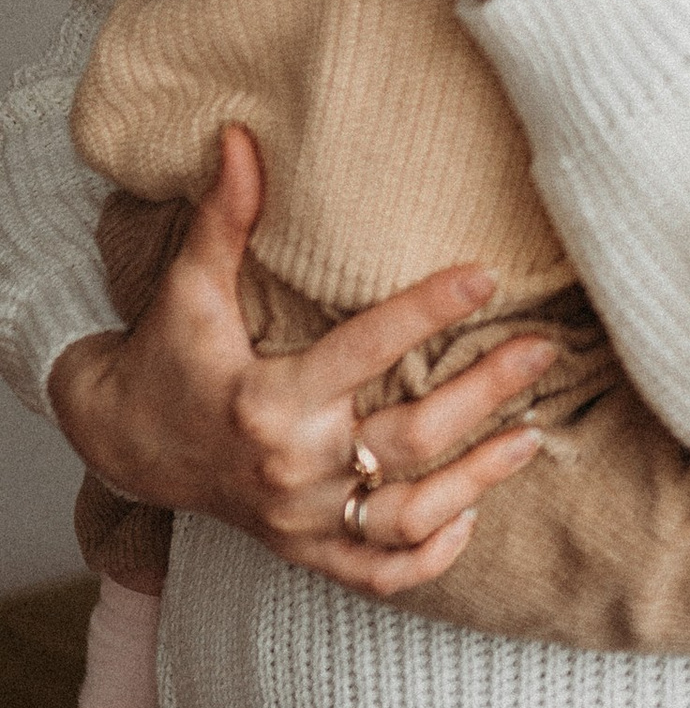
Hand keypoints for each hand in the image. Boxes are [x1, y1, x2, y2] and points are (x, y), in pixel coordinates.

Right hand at [47, 127, 553, 596]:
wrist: (125, 446)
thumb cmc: (170, 357)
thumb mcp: (189, 289)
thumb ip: (224, 217)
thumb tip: (242, 135)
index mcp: (268, 399)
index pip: (364, 350)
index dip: (426, 311)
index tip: (486, 276)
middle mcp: (292, 466)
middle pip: (408, 435)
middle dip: (484, 393)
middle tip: (545, 348)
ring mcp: (303, 518)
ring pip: (408, 512)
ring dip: (478, 480)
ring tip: (534, 436)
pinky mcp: (306, 551)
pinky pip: (379, 572)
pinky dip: (429, 556)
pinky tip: (471, 516)